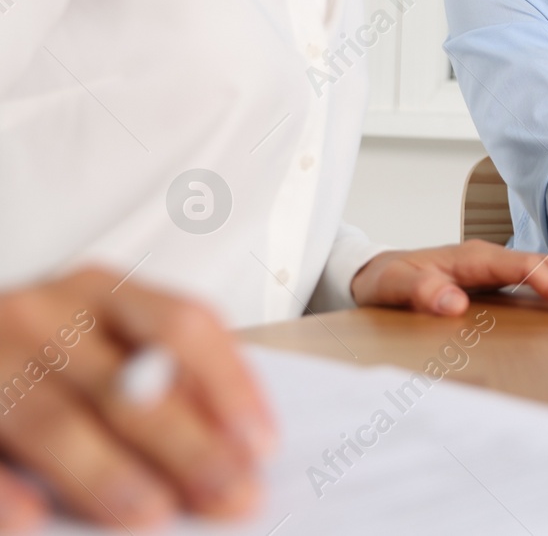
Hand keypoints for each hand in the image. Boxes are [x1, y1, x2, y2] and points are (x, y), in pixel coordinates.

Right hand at [0, 268, 272, 530]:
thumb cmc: (42, 356)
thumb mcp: (104, 343)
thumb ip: (162, 380)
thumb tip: (233, 449)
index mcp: (100, 294)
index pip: (184, 326)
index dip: (230, 385)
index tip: (262, 443)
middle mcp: (44, 316)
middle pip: (130, 382)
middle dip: (187, 445)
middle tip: (229, 493)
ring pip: (57, 422)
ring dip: (108, 474)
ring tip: (153, 515)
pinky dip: (5, 492)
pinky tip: (33, 521)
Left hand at [349, 240, 547, 315]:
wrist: (373, 270)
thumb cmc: (386, 279)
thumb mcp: (394, 288)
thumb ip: (422, 293)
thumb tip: (455, 302)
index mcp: (474, 257)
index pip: (526, 268)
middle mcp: (489, 256)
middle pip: (544, 266)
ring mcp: (493, 263)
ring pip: (544, 268)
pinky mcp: (492, 273)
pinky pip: (534, 271)